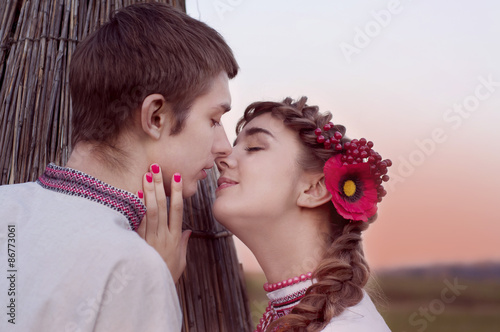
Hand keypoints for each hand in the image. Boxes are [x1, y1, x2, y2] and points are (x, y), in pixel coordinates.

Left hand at [137, 164, 190, 282]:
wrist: (151, 289)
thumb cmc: (166, 275)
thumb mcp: (180, 261)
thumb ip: (183, 243)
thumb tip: (188, 230)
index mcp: (175, 238)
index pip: (178, 210)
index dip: (177, 192)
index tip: (176, 177)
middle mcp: (163, 235)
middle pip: (162, 206)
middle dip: (160, 185)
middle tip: (156, 167)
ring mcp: (150, 238)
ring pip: (150, 211)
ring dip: (148, 191)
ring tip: (147, 175)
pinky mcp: (138, 242)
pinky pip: (138, 222)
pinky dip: (137, 207)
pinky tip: (135, 194)